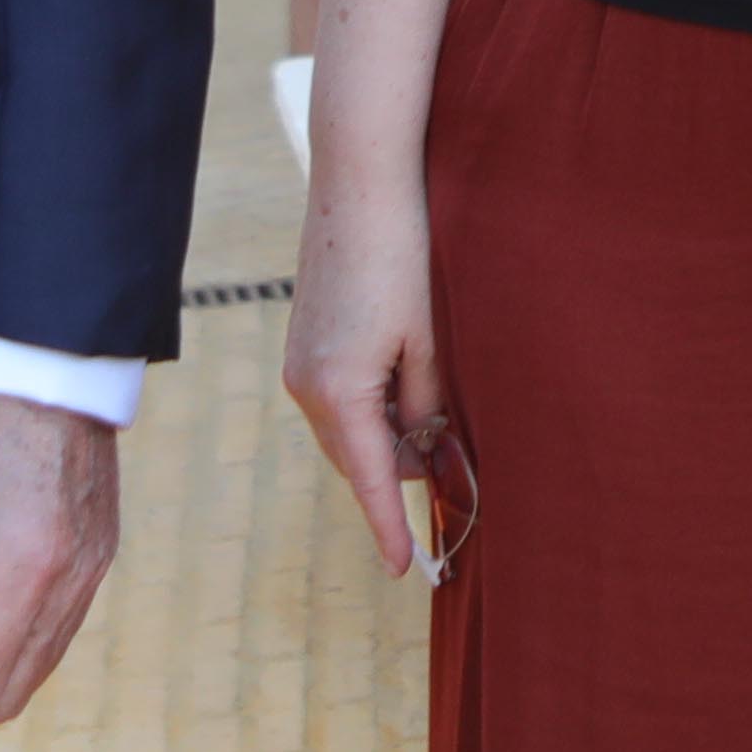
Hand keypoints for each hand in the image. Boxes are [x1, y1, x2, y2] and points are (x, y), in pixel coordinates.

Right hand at [280, 148, 455, 580]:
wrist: (360, 183)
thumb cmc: (403, 255)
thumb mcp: (428, 338)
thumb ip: (427, 400)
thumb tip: (426, 441)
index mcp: (338, 393)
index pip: (369, 480)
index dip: (388, 527)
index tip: (405, 568)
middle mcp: (306, 387)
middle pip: (357, 458)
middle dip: (398, 472)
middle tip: (452, 471)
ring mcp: (299, 363)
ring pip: (348, 429)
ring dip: (387, 436)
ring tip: (438, 420)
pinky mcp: (305, 342)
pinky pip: (338, 399)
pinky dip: (372, 407)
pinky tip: (407, 385)